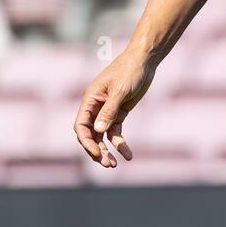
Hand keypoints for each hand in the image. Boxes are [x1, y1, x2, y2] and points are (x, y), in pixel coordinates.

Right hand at [73, 49, 155, 166]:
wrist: (144, 61)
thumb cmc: (130, 71)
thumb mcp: (120, 91)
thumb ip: (109, 111)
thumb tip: (98, 130)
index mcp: (90, 100)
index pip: (81, 125)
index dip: (86, 141)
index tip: (96, 153)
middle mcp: (95, 107)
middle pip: (90, 134)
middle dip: (96, 150)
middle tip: (107, 164)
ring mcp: (107, 111)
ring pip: (102, 136)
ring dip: (106, 150)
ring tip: (113, 165)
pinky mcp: (119, 113)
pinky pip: (116, 132)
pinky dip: (120, 143)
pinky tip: (128, 155)